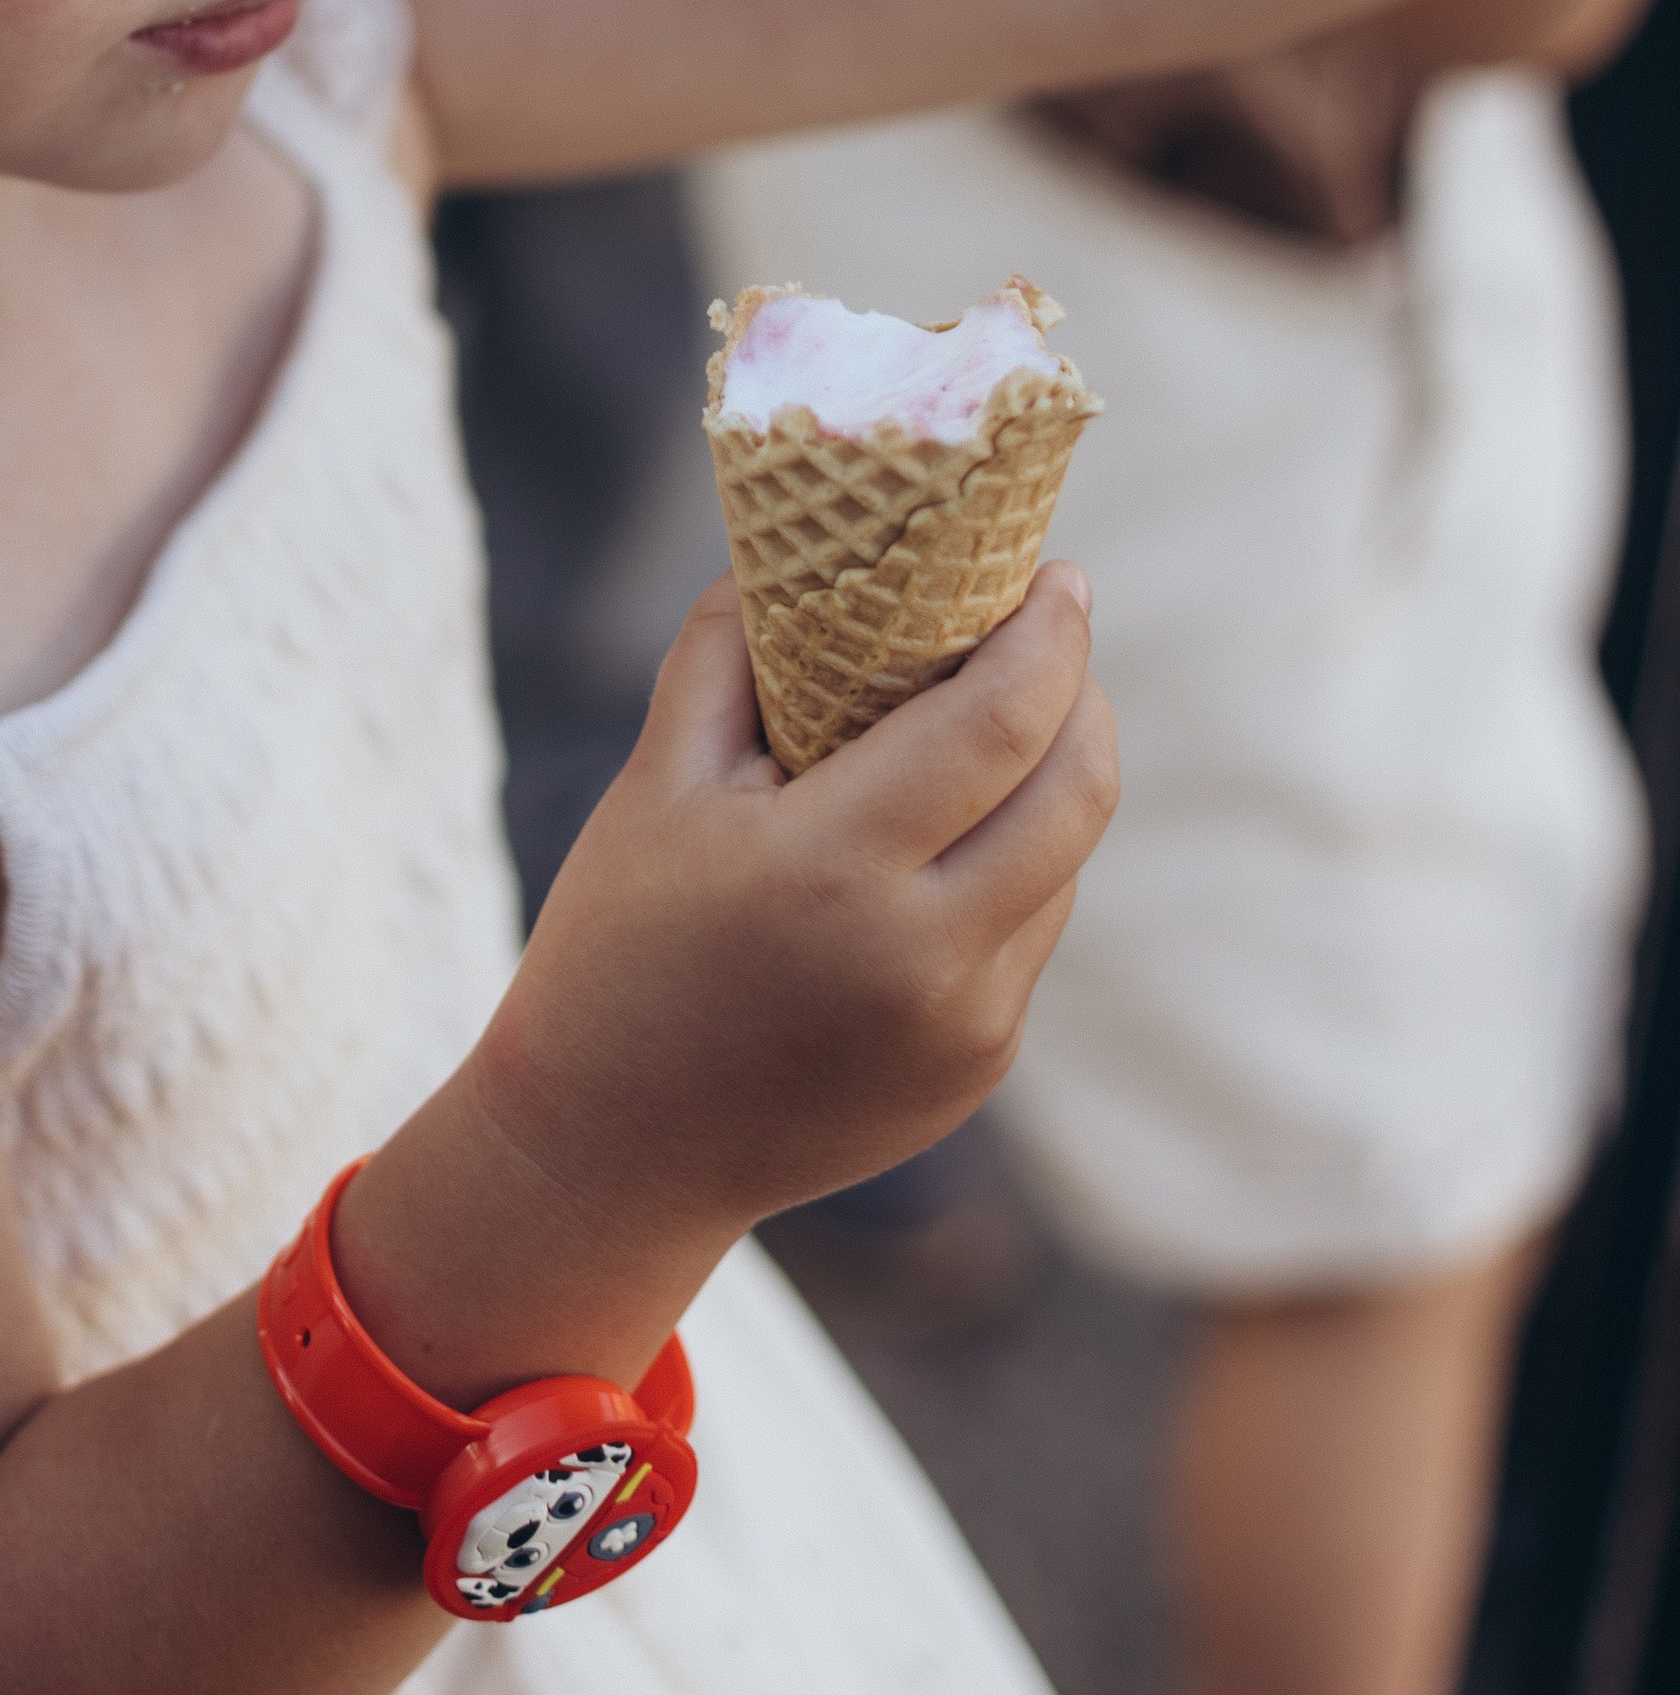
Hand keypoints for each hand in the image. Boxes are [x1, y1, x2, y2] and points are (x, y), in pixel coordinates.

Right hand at [479, 567, 1112, 1269]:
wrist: (612, 1150)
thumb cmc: (619, 943)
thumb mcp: (654, 782)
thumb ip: (728, 649)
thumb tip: (801, 545)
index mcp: (836, 869)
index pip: (1004, 721)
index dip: (1050, 634)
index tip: (1055, 573)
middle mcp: (924, 958)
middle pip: (1078, 791)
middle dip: (1082, 694)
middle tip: (1050, 632)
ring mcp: (964, 1028)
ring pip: (1066, 863)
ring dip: (1054, 776)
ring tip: (998, 720)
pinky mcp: (975, 1070)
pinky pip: (1031, 933)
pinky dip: (1017, 861)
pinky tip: (954, 832)